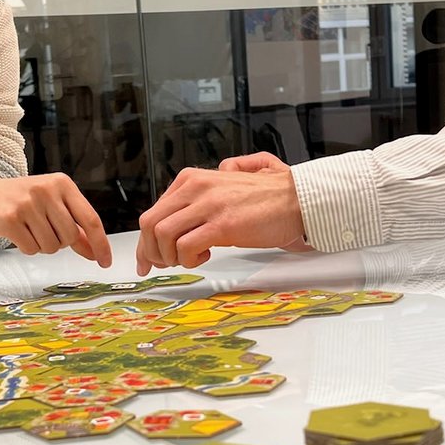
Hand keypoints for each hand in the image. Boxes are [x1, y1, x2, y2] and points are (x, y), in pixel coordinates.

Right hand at [0, 173, 111, 264]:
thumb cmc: (24, 200)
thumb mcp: (53, 205)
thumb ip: (76, 227)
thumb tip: (95, 252)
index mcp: (63, 183)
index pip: (90, 219)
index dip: (100, 243)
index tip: (105, 261)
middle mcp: (46, 190)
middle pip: (70, 237)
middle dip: (61, 242)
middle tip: (44, 229)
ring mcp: (27, 204)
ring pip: (52, 246)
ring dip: (43, 246)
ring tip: (30, 229)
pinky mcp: (10, 219)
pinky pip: (32, 250)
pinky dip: (27, 248)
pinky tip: (19, 233)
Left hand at [135, 159, 304, 274]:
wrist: (298, 199)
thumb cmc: (269, 196)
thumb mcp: (228, 182)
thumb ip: (206, 187)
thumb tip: (190, 202)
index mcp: (192, 178)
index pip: (154, 211)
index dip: (146, 240)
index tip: (148, 258)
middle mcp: (195, 187)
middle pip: (150, 223)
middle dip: (150, 252)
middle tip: (162, 266)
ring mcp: (208, 205)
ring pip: (162, 235)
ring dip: (170, 257)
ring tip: (189, 260)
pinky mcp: (222, 225)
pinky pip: (186, 247)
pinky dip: (189, 260)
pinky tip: (205, 257)